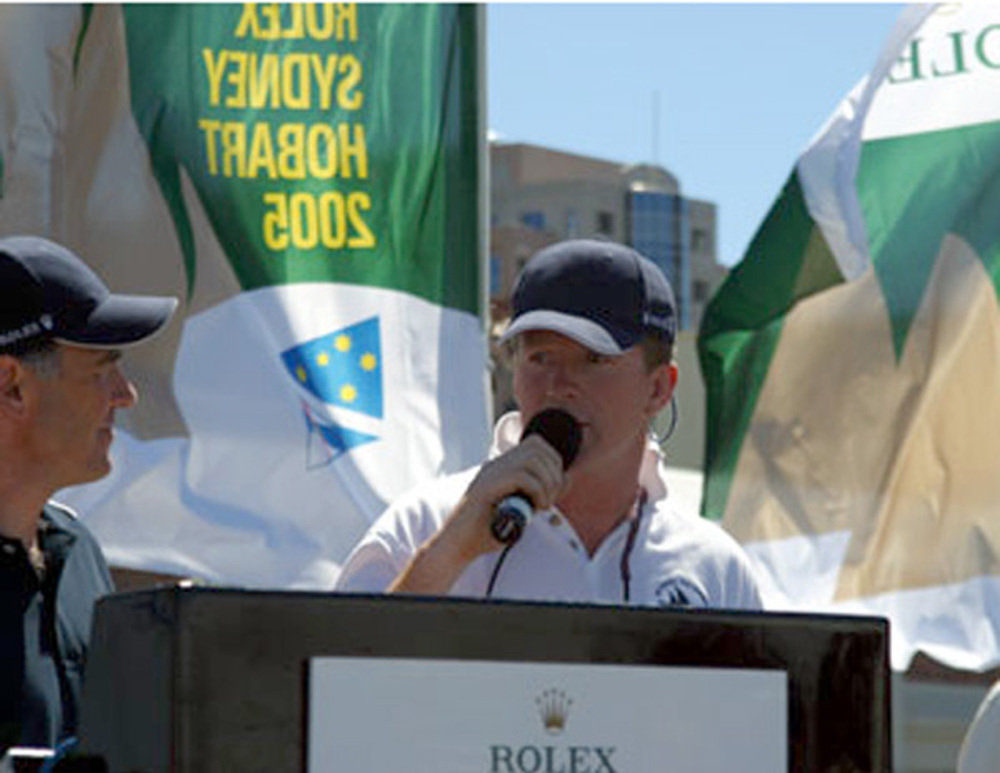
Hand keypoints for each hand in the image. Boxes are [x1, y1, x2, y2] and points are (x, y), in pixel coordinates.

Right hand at [387, 436, 565, 593]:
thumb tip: (566, 480)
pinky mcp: (486, 487)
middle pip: (537, 447)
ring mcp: (489, 473)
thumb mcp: (522, 509)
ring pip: (532, 459)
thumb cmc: (486, 531)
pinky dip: (537, 491)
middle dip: (554, 472)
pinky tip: (536, 507)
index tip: (554, 489)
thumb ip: (542, 493)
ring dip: (547, 482)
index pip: (536, 444)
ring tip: (544, 504)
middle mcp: (495, 464)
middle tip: (549, 499)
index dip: (553, 462)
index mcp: (502, 466)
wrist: (457, 546)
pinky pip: (521, 477)